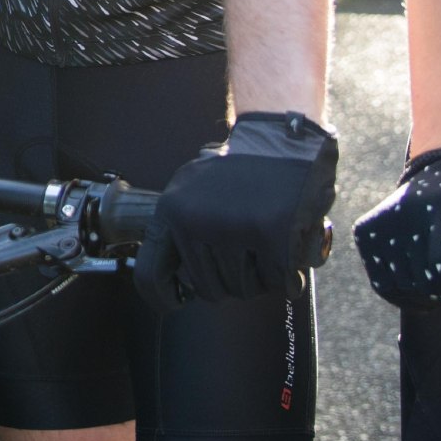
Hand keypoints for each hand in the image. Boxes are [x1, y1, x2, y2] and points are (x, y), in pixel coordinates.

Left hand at [138, 111, 339, 302]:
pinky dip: (289, 272)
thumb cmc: (241, 167)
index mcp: (172, 210)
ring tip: (266, 240)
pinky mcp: (273, 235)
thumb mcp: (193, 188)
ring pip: (245, 288)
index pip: (151, 273)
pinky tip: (288, 246)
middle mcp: (197, 221)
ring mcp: (234, 229)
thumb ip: (182, 228)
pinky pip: (279, 280)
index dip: (163, 297)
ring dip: (260, 275)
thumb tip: (179, 279)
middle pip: (210, 288)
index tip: (177, 302)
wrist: (283, 138)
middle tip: (247, 252)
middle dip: (231, 280)